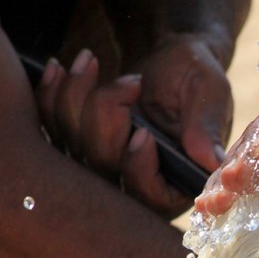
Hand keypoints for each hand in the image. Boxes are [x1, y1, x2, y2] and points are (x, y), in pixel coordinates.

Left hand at [36, 37, 231, 216]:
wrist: (168, 60)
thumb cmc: (194, 75)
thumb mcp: (209, 92)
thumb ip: (206, 124)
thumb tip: (210, 160)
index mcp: (177, 182)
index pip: (151, 198)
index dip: (139, 169)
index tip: (144, 132)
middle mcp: (136, 183)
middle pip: (102, 170)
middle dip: (103, 119)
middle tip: (131, 82)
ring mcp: (102, 167)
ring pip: (71, 146)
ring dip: (74, 98)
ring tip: (89, 60)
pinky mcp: (77, 146)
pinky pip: (50, 130)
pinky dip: (49, 96)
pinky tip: (58, 69)